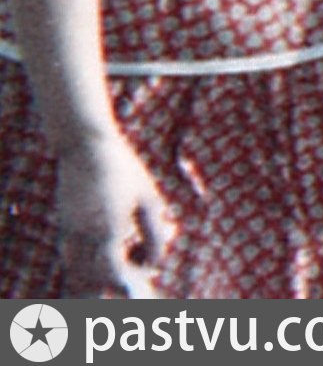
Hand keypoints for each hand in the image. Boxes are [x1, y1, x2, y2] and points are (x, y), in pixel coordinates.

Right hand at [56, 129, 176, 295]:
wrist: (87, 146)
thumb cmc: (124, 169)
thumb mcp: (148, 198)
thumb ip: (155, 232)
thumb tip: (155, 262)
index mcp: (107, 231)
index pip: (114, 274)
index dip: (132, 279)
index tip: (148, 272)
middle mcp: (84, 236)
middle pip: (92, 279)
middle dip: (114, 281)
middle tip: (137, 268)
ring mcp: (69, 232)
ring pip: (76, 271)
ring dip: (95, 275)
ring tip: (122, 259)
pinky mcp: (63, 225)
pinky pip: (70, 256)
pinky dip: (84, 262)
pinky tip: (108, 247)